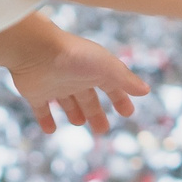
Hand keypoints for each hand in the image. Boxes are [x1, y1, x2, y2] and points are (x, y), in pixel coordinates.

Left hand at [5, 27, 150, 135]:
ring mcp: (55, 85)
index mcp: (93, 70)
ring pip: (67, 102)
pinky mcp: (36, 93)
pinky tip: (50, 130)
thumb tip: (146, 90)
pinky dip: (46, 119)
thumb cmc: (75, 57)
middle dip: (96, 113)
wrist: (36, 51)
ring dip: (74, 113)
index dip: (120, 98)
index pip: (111, 86)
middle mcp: (75, 77)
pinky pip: (41, 109)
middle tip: (102, 130)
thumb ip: (125, 79)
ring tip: (80, 123)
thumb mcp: (107, 68)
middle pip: (88, 98)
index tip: (127, 113)